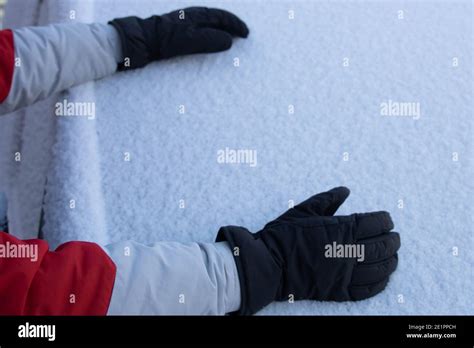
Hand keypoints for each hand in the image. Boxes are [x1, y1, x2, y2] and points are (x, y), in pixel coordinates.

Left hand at [110, 7, 248, 69]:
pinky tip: (211, 40)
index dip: (236, 25)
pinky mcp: (180, 30)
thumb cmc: (165, 39)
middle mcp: (193, 15)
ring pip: (210, 23)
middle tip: (243, 35)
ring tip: (231, 37)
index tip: (246, 34)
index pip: (222, 17)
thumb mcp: (190, 41)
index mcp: (197, 15)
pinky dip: (212, 33)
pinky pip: (202, 29)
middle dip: (231, 25)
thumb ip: (210, 40)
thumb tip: (229, 41)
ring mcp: (186, 22)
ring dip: (222, 29)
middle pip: (217, 18)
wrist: (142, 39)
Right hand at [217, 187, 400, 314]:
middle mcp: (348, 250)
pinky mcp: (338, 290)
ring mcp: (345, 273)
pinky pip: (368, 290)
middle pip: (383, 246)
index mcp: (341, 228)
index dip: (386, 220)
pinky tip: (383, 278)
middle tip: (395, 238)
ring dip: (391, 261)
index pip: (376, 222)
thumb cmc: (284, 234)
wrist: (268, 264)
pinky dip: (380, 283)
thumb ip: (328, 199)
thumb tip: (346, 190)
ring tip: (393, 257)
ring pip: (380, 268)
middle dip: (393, 240)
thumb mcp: (304, 209)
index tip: (387, 220)